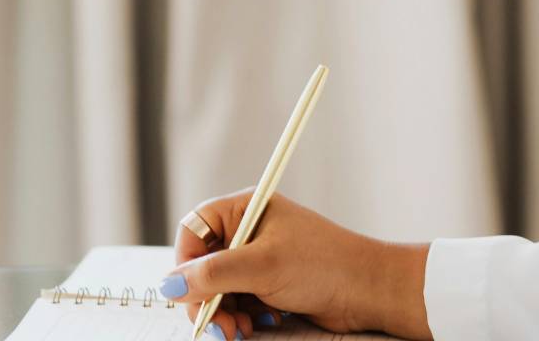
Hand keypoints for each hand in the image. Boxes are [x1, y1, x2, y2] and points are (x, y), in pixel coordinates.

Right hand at [162, 189, 431, 339]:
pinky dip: (241, 317)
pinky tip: (256, 325)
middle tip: (216, 323)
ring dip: (224, 313)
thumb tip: (169, 284)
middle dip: (206, 298)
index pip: (194, 231)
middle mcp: (249, 231)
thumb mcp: (261, 267)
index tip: (189, 291)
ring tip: (238, 329)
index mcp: (245, 210)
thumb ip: (211, 275)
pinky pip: (239, 302)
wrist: (369, 291)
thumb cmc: (325, 265)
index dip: (186, 263)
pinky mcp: (270, 284)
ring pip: (219, 289)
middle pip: (203, 265)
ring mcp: (260, 259)